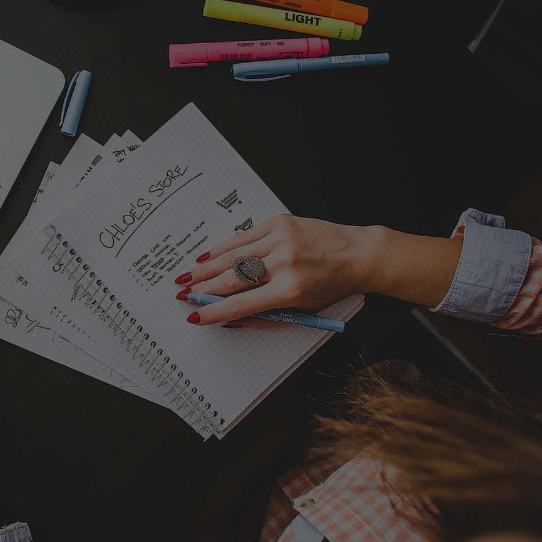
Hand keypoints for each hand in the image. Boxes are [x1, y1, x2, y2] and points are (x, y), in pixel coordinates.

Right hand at [175, 215, 377, 326]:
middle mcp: (284, 262)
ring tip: (187, 277)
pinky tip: (206, 256)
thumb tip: (228, 318)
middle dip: (203, 289)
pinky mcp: (279, 223)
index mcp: (291, 290)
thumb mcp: (303, 310)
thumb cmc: (332, 285)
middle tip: (183, 294)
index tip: (194, 315)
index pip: (242, 304)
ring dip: (206, 268)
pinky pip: (243, 237)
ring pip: (233, 256)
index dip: (213, 311)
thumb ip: (264, 316)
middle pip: (232, 278)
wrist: (358, 254)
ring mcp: (281, 239)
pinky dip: (222, 247)